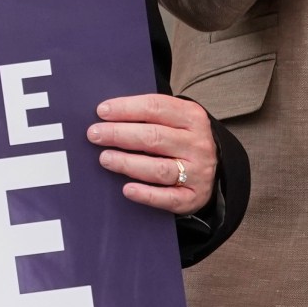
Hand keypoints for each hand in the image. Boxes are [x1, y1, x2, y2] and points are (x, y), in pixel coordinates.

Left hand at [89, 95, 215, 216]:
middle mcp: (197, 144)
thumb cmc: (180, 138)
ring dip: (128, 163)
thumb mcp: (173, 119)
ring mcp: (198, 172)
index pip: (156, 107)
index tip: (101, 111)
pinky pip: (168, 198)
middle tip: (94, 135)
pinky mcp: (193, 197)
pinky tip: (127, 189)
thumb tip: (106, 114)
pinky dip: (146, 195)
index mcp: (192, 117)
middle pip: (154, 137)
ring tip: (105, 158)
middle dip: (120, 134)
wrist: (213, 166)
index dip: (126, 108)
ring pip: (159, 168)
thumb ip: (147, 114)